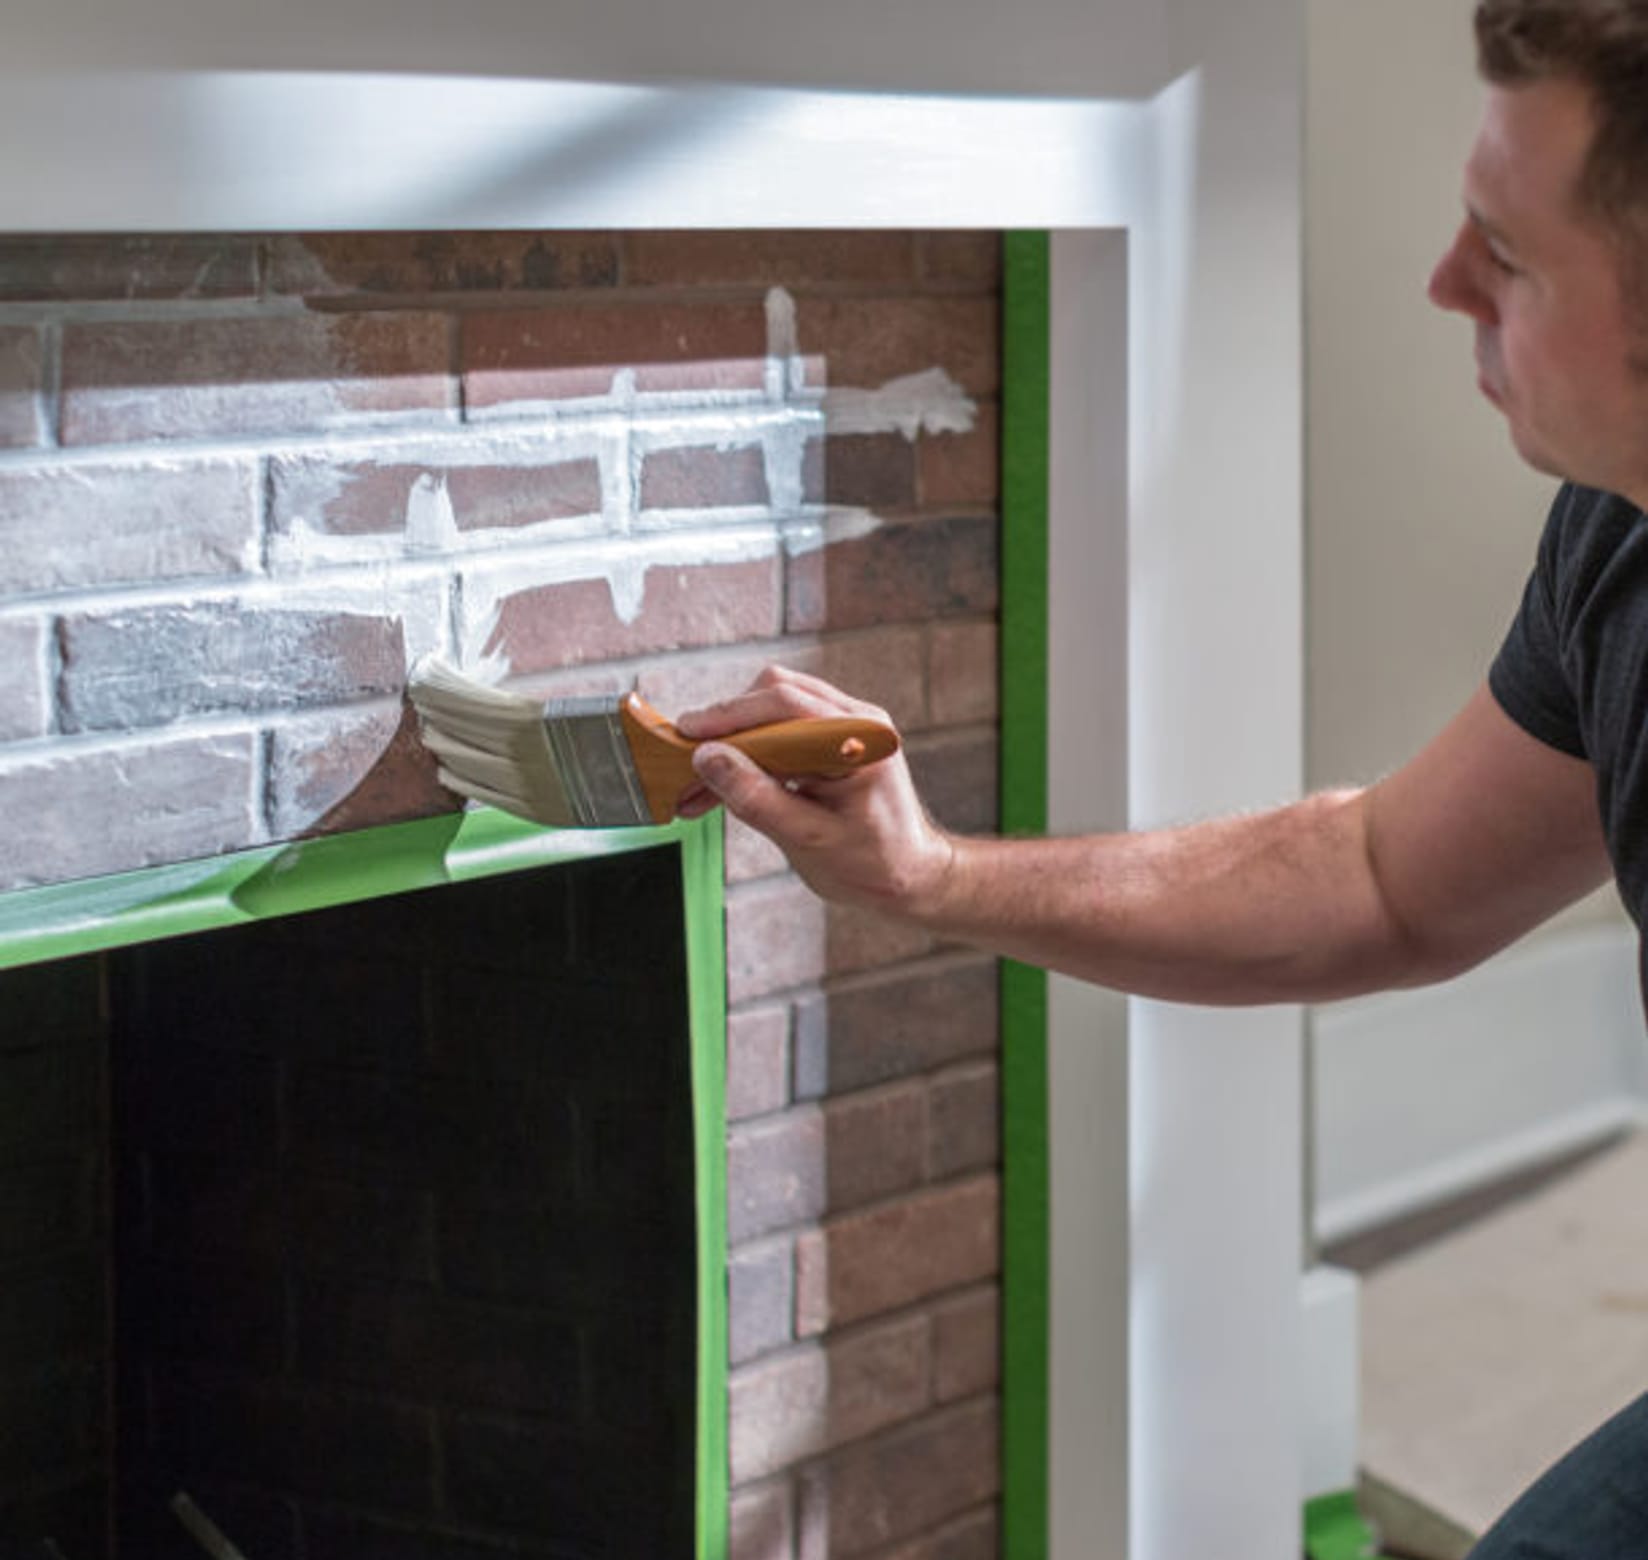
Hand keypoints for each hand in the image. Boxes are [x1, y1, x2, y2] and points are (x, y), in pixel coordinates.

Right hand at [676, 666, 955, 918]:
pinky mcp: (830, 743)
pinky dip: (747, 756)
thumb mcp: (810, 840)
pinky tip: (718, 786)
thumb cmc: (873, 864)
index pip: (786, 704)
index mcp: (861, 738)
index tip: (687, 734)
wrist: (909, 877)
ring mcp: (844, 728)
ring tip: (695, 784)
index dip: (730, 715)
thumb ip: (758, 798)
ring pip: (771, 712)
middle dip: (724, 729)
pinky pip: (780, 733)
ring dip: (731, 744)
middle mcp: (855, 721)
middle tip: (683, 762)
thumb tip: (708, 759)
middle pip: (774, 697)